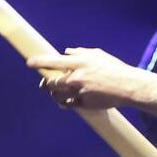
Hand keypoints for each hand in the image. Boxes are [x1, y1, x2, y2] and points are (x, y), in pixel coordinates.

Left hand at [27, 47, 145, 110]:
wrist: (127, 86)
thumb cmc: (114, 68)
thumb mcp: (98, 55)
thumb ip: (80, 53)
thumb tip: (66, 52)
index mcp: (80, 63)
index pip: (54, 61)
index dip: (40, 62)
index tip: (29, 62)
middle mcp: (77, 77)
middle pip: (51, 82)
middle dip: (46, 83)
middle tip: (44, 83)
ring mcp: (79, 92)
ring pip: (56, 95)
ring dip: (53, 94)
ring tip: (55, 92)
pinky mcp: (83, 104)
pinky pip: (67, 104)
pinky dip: (63, 102)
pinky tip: (64, 101)